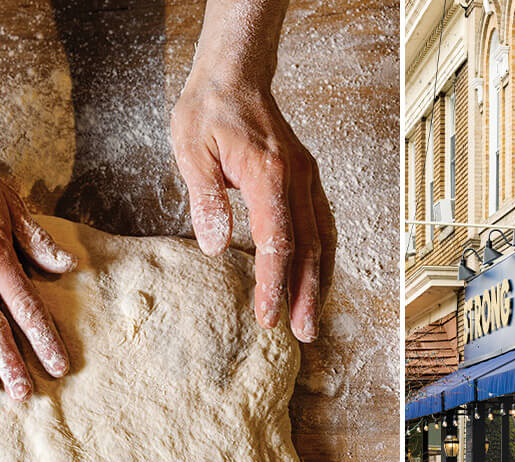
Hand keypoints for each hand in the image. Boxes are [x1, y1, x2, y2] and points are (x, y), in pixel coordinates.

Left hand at [171, 82, 335, 342]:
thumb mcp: (190, 148)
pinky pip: (323, 225)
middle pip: (310, 248)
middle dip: (305, 294)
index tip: (268, 316)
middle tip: (300, 333)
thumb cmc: (209, 109)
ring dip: (319, 283)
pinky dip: (323, 258)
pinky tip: (316, 281)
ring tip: (311, 319)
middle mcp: (297, 179)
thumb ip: (206, 198)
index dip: (274, 283)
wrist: (236, 75)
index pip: (278, 241)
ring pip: (324, 240)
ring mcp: (307, 179)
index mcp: (269, 174)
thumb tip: (214, 246)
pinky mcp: (307, 180)